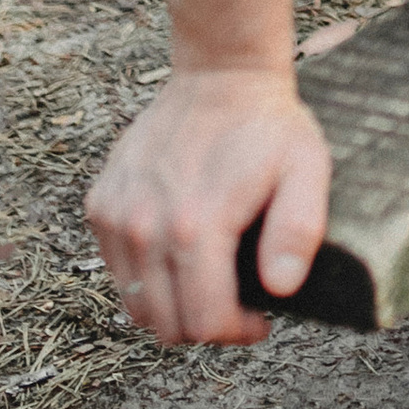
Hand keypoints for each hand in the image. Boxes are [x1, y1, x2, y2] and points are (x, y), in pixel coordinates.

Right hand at [87, 66, 332, 347]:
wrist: (220, 76)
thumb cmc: (268, 126)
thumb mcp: (307, 169)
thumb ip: (298, 231)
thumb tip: (279, 289)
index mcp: (197, 226)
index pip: (205, 322)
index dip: (238, 332)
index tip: (261, 317)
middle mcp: (146, 227)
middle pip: (167, 324)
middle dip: (206, 325)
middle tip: (237, 300)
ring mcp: (117, 216)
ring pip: (137, 305)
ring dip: (174, 305)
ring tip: (210, 279)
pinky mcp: (101, 204)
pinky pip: (118, 270)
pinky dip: (146, 275)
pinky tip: (181, 250)